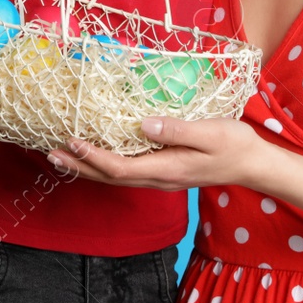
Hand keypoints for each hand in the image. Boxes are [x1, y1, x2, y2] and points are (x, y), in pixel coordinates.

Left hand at [45, 115, 262, 190]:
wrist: (252, 164)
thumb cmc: (234, 145)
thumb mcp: (210, 133)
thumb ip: (177, 129)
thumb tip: (143, 124)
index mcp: (166, 169)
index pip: (120, 168)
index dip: (93, 157)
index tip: (72, 141)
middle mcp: (158, 178)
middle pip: (110, 177)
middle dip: (79, 166)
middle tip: (50, 153)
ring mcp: (160, 176)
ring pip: (115, 177)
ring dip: (87, 167)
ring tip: (62, 155)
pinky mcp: (162, 170)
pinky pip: (126, 171)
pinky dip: (103, 164)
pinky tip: (94, 154)